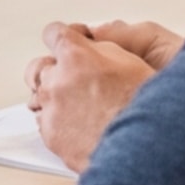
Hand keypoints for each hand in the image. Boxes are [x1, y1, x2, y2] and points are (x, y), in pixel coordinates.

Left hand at [28, 18, 179, 171]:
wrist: (141, 151)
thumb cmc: (144, 110)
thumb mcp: (133, 64)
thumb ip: (103, 50)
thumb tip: (90, 46)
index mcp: (77, 58)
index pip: (54, 33)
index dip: (62, 37)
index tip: (66, 42)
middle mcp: (57, 81)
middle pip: (39, 67)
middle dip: (54, 70)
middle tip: (73, 79)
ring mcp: (51, 109)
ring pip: (40, 96)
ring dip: (56, 98)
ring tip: (82, 109)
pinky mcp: (50, 134)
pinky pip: (45, 122)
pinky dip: (59, 122)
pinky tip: (81, 127)